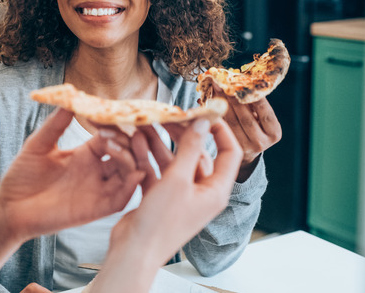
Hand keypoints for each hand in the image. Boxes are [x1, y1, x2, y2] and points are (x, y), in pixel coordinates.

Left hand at [0, 108, 150, 292]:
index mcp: (85, 154)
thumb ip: (55, 124)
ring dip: (133, 159)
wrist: (10, 207)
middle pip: (127, 153)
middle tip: (132, 129)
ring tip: (125, 146)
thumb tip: (70, 98)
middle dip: (132, 141)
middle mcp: (96, 170)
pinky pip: (122, 198)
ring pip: (130, 173)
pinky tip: (133, 172)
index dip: (116, 125)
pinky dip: (131, 185)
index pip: (112, 136)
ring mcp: (98, 190)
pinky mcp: (96, 209)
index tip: (117, 113)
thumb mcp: (38, 144)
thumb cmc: (22, 176)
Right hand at [90, 119, 242, 292]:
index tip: (206, 112)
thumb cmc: (161, 222)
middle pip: (197, 153)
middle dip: (182, 133)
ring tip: (144, 126)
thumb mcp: (178, 179)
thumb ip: (191, 148)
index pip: (229, 153)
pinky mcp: (160, 197)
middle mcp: (201, 192)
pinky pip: (157, 171)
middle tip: (170, 115)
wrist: (135, 250)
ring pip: (173, 161)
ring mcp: (180, 195)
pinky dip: (147, 157)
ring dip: (159, 144)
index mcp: (215, 190)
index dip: (220, 130)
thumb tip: (203, 122)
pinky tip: (136, 144)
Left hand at [209, 86, 280, 180]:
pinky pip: (220, 127)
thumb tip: (237, 81)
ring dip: (220, 103)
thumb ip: (253, 103)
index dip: (255, 98)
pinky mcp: (229, 148)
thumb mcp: (261, 117)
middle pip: (245, 117)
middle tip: (222, 82)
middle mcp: (260, 142)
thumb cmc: (255, 126)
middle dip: (232, 98)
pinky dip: (214, 113)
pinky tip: (207, 101)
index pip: (265, 113)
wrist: (247, 151)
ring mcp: (244, 148)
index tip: (245, 83)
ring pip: (231, 122)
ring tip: (213, 88)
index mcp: (273, 132)